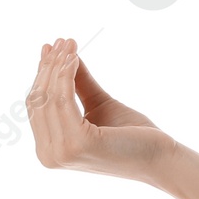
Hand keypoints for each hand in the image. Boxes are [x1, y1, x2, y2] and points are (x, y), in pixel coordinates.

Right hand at [28, 37, 175, 181]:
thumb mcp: (99, 105)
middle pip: (39, 100)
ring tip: (68, 45)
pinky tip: (74, 60)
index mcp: (50, 149)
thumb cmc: (133, 135)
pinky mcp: (77, 144)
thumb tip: (64, 56)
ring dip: (57, 67)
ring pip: (49, 98)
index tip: (49, 48)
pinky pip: (63, 101)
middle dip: (48, 67)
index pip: (37, 106)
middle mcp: (50, 155)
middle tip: (60, 41)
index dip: (42, 75)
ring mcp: (61, 152)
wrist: (161, 157)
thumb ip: (78, 85)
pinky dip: (66, 77)